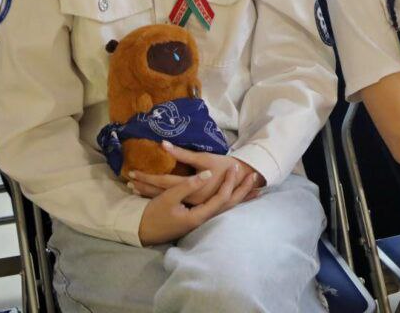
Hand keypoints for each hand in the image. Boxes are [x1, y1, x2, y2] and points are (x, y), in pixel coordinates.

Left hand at [129, 143, 261, 205]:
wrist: (241, 179)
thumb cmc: (223, 167)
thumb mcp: (204, 159)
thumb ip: (183, 153)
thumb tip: (162, 144)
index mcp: (191, 189)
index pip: (163, 183)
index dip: (147, 178)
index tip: (132, 173)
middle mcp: (189, 199)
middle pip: (161, 194)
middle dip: (144, 187)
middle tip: (128, 183)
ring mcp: (192, 204)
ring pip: (165, 198)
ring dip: (149, 193)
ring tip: (135, 188)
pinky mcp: (194, 204)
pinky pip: (172, 200)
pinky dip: (159, 195)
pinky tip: (151, 193)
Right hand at [136, 161, 256, 244]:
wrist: (143, 232)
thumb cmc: (154, 215)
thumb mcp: (170, 198)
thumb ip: (188, 186)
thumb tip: (205, 175)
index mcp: (198, 215)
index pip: (221, 198)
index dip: (229, 182)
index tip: (234, 167)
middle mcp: (203, 219)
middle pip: (229, 204)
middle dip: (242, 190)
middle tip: (254, 175)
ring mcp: (201, 220)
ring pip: (226, 207)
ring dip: (240, 196)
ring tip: (256, 187)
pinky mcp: (197, 218)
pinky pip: (219, 209)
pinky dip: (231, 201)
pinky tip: (238, 195)